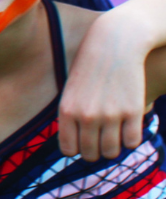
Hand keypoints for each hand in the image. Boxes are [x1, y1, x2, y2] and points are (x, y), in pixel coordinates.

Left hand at [59, 10, 146, 159]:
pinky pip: (132, 142)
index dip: (77, 149)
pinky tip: (128, 128)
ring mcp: (110, 115)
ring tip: (114, 136)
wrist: (114, 43)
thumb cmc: (90, 66)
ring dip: (113, 148)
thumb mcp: (71, 89)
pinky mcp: (132, 111)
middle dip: (96, 152)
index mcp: (66, 111)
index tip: (83, 142)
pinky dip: (130, 139)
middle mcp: (86, 116)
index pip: (68, 149)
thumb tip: (75, 146)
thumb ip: (71, 116)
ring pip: (112, 152)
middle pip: (91, 155)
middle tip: (101, 141)